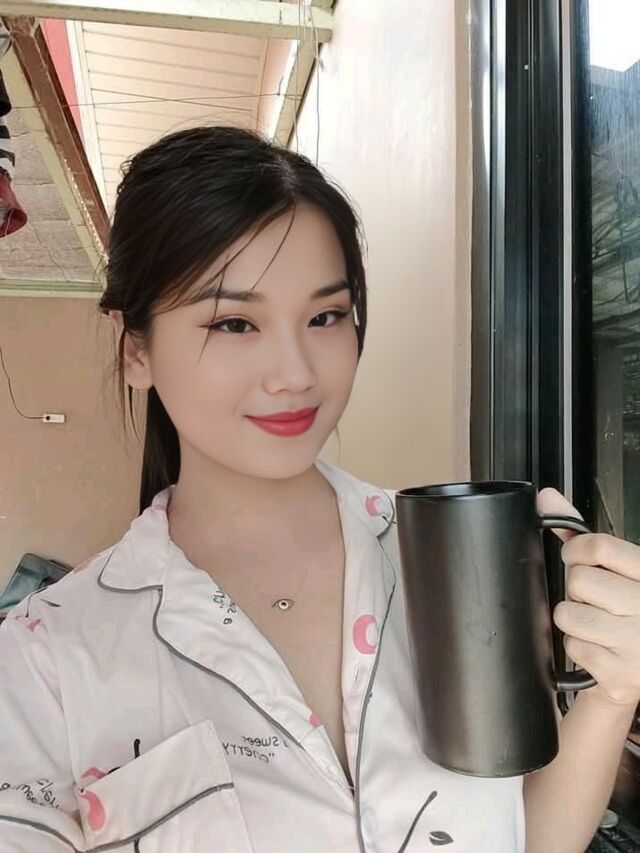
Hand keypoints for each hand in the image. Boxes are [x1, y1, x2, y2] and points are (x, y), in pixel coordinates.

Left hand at [537, 487, 639, 709]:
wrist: (637, 668)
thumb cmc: (622, 610)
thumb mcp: (612, 569)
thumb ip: (579, 534)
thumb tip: (546, 498)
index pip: (600, 546)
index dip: (576, 552)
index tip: (576, 559)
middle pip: (579, 580)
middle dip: (576, 591)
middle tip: (593, 601)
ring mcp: (638, 642)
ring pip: (569, 615)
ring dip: (573, 621)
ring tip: (594, 625)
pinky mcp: (623, 674)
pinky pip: (574, 647)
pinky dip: (578, 648)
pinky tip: (598, 648)